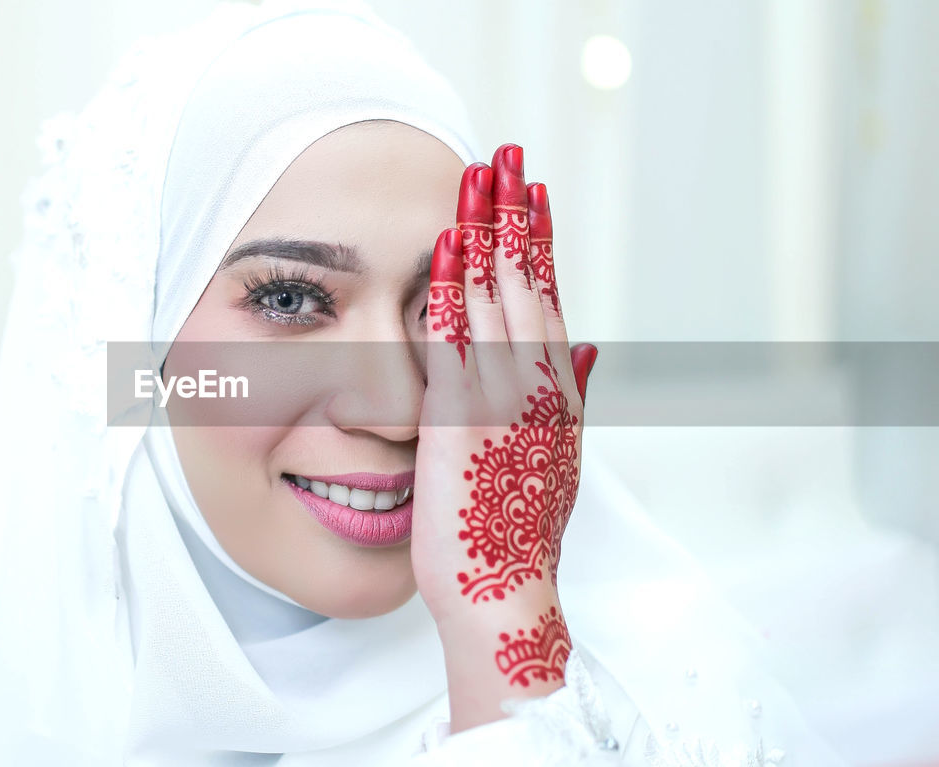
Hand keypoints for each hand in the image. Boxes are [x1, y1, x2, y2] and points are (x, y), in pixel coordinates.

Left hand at [410, 145, 596, 731]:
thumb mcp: (558, 459)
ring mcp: (504, 399)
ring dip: (486, 231)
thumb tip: (586, 350)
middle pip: (529, 281)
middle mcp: (539, 386)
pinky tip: (447, 247)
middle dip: (516, 214)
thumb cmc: (519, 535)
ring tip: (478, 176)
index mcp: (558, 393)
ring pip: (498, 297)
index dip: (541, 241)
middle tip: (507, 155)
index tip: (534, 194)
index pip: (550, 298)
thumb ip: (570, 398)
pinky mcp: (464, 418)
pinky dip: (453, 288)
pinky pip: (457, 339)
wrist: (505, 594)